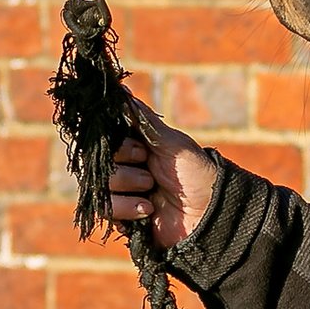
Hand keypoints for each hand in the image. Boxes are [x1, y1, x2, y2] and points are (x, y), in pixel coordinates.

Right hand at [109, 104, 218, 249]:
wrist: (208, 214)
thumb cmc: (196, 173)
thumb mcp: (172, 143)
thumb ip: (144, 120)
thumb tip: (123, 92)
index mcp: (136, 146)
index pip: (107, 140)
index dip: (120, 146)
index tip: (142, 151)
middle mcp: (126, 167)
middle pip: (100, 164)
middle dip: (126, 171)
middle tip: (150, 174)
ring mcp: (123, 192)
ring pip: (101, 186)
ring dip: (128, 188)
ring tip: (151, 192)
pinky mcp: (122, 216)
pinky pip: (106, 209)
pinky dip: (127, 209)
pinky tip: (148, 210)